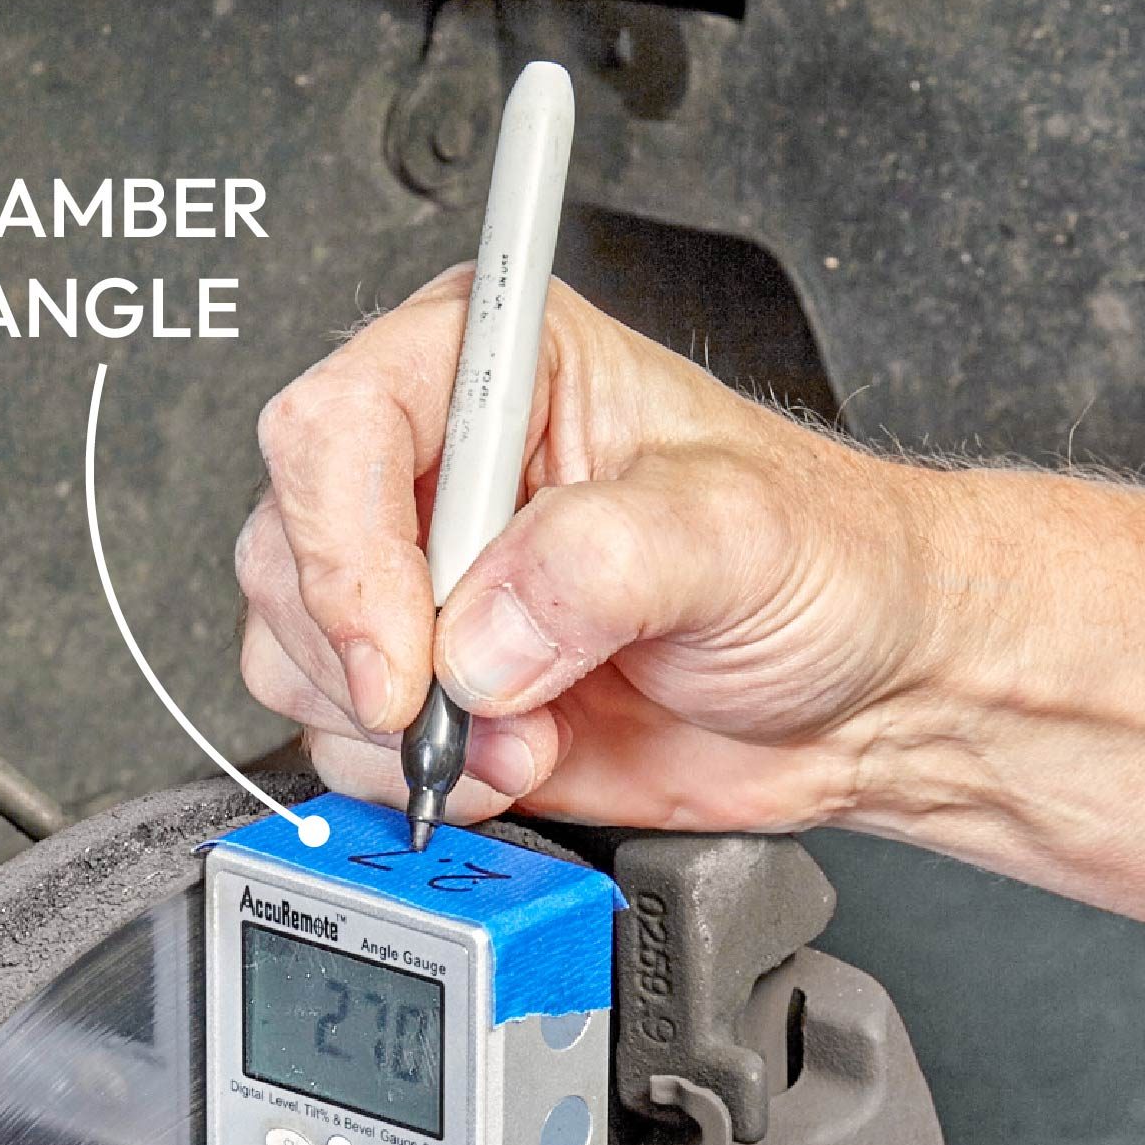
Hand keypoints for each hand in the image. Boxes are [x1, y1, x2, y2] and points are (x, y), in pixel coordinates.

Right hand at [235, 269, 940, 837]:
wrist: (858, 693)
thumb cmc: (823, 569)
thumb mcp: (740, 536)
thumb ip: (604, 563)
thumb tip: (478, 637)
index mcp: (498, 368)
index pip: (334, 427)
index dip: (348, 552)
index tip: (412, 656)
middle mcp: (434, 468)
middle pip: (287, 552)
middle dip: (373, 661)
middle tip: (483, 707)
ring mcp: (412, 584)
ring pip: (292, 656)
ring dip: (396, 731)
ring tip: (523, 734)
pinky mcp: (415, 685)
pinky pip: (333, 740)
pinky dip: (406, 777)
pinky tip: (505, 761)